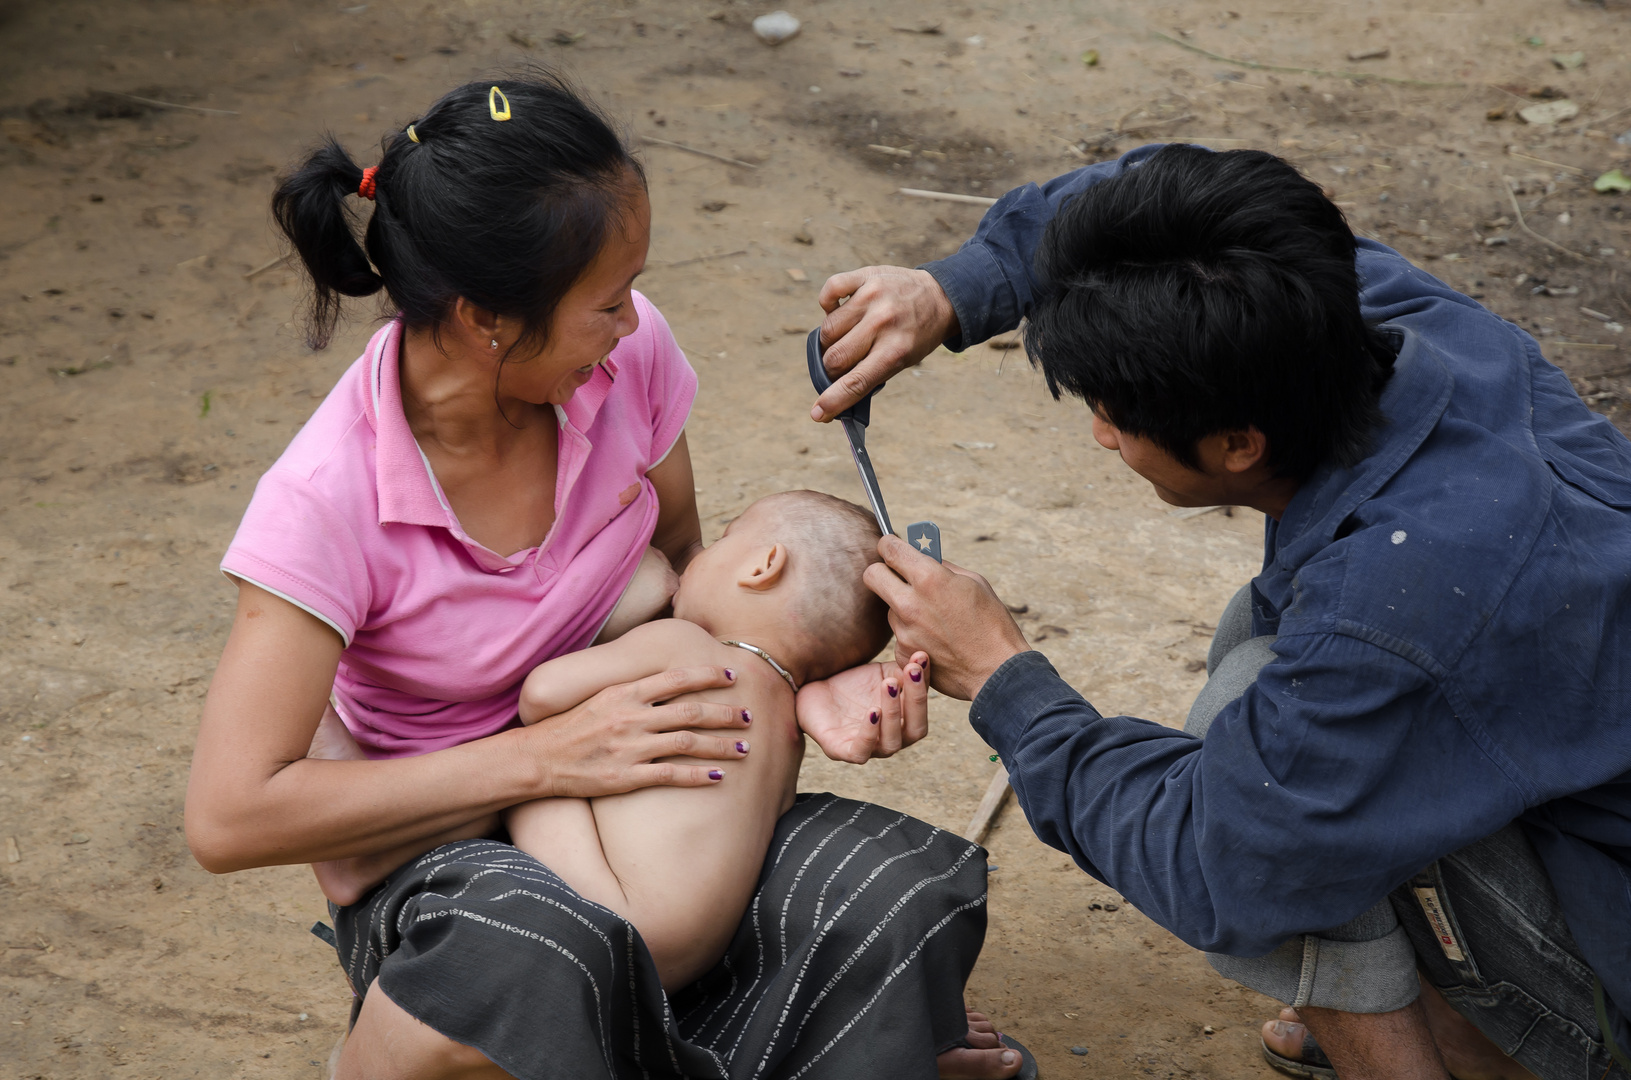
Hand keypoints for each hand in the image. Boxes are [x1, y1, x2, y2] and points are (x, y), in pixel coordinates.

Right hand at [519, 666, 752, 796]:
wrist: (539, 759)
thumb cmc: (570, 727)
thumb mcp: (599, 696)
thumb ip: (632, 689)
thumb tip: (664, 681)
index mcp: (625, 693)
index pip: (675, 678)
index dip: (707, 677)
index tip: (731, 677)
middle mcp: (631, 717)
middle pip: (691, 711)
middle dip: (725, 713)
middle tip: (749, 716)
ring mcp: (630, 747)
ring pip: (688, 743)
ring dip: (720, 745)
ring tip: (743, 748)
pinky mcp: (627, 777)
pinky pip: (671, 775)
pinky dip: (698, 776)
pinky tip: (718, 777)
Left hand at [796, 651, 929, 762]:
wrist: (813, 687)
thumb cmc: (852, 684)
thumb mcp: (881, 673)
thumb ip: (903, 670)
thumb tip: (922, 657)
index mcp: (903, 722)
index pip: (922, 708)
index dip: (924, 684)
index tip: (921, 657)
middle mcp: (890, 739)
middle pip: (915, 730)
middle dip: (916, 700)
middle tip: (911, 671)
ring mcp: (867, 748)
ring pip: (891, 742)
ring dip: (894, 712)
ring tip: (889, 685)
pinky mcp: (841, 751)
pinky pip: (861, 752)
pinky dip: (869, 733)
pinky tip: (873, 711)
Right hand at [812, 266, 959, 421]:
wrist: (940, 297)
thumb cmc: (917, 335)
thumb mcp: (903, 361)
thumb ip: (869, 375)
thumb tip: (834, 395)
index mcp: (896, 350)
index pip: (856, 382)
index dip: (833, 400)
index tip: (818, 413)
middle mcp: (883, 322)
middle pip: (835, 357)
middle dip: (832, 368)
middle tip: (841, 365)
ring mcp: (872, 296)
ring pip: (827, 330)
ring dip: (830, 340)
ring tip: (848, 336)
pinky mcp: (865, 276)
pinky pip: (828, 292)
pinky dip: (827, 305)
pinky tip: (839, 311)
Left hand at [863, 536, 1029, 700]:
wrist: (997, 671)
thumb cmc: (992, 624)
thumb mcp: (974, 582)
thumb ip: (942, 568)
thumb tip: (922, 557)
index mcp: (929, 578)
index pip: (889, 548)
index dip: (889, 544)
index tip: (892, 547)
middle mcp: (909, 603)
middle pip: (871, 575)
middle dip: (881, 571)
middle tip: (896, 576)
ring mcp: (903, 632)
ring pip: (889, 608)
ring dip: (903, 608)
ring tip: (935, 620)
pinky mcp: (902, 655)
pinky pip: (899, 635)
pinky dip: (912, 635)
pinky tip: (936, 641)